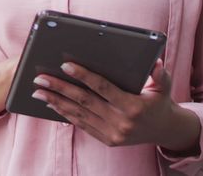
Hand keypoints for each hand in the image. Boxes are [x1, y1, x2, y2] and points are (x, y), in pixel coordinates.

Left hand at [31, 60, 199, 152]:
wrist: (164, 130)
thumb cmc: (160, 102)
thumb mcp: (164, 86)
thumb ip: (159, 74)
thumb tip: (155, 62)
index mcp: (133, 107)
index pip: (103, 88)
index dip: (83, 76)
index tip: (65, 65)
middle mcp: (121, 123)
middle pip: (84, 101)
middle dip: (60, 88)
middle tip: (40, 78)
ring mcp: (112, 134)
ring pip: (79, 115)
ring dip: (56, 102)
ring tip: (38, 91)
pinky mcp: (107, 140)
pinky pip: (82, 125)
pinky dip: (65, 114)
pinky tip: (52, 104)